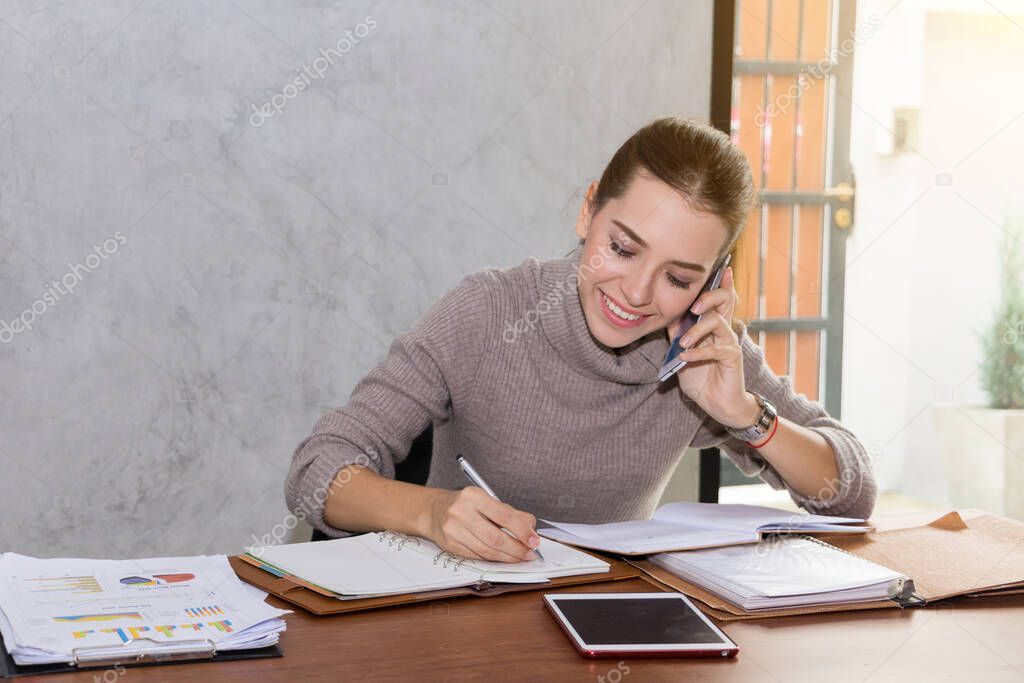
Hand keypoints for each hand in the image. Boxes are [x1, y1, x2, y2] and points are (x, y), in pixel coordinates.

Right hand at [423, 486, 540, 562]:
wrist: (434, 511)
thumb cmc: (465, 505)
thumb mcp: (487, 500)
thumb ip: (510, 513)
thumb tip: (531, 528)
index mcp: (473, 496)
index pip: (504, 516)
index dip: (522, 531)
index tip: (534, 541)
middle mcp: (461, 512)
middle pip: (495, 538)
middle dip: (516, 549)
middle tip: (529, 553)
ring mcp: (453, 530)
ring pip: (486, 551)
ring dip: (507, 557)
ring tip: (519, 557)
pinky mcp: (451, 546)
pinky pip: (477, 556)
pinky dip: (493, 558)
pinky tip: (502, 557)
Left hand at [668, 266, 757, 428]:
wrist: (717, 404)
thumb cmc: (701, 377)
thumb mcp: (682, 352)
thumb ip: (677, 334)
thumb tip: (664, 315)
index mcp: (714, 326)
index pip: (720, 299)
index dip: (722, 283)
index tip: (723, 267)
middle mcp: (724, 330)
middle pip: (726, 301)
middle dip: (710, 297)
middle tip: (694, 306)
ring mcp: (729, 343)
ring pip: (718, 322)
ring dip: (697, 331)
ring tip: (682, 343)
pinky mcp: (731, 358)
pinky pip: (716, 350)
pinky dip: (698, 353)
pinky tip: (685, 358)